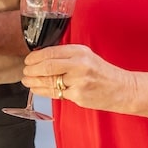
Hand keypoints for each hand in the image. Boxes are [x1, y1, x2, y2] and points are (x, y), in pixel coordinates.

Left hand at [22, 44, 136, 112]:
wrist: (122, 89)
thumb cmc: (102, 72)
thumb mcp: (86, 56)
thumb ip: (66, 55)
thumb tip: (41, 58)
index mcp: (79, 51)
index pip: (50, 52)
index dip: (34, 57)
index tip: (27, 60)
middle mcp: (78, 64)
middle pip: (46, 67)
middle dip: (31, 70)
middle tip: (25, 72)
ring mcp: (78, 81)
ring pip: (48, 82)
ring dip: (34, 82)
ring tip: (27, 81)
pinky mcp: (78, 96)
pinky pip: (56, 94)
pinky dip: (43, 91)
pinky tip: (37, 89)